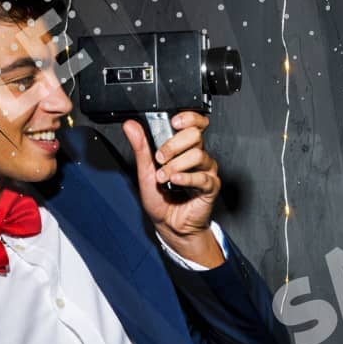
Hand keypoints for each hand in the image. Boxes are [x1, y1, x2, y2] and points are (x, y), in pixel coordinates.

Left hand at [122, 110, 223, 259]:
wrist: (169, 225)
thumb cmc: (161, 200)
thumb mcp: (145, 171)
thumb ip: (140, 148)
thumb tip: (131, 127)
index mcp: (184, 148)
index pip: (195, 123)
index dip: (188, 118)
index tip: (174, 123)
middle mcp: (197, 156)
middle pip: (195, 135)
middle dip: (173, 145)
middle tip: (160, 158)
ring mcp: (205, 171)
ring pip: (197, 155)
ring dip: (176, 165)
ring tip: (164, 177)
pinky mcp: (211, 186)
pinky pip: (202, 176)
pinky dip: (186, 177)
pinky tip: (175, 180)